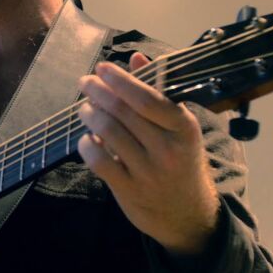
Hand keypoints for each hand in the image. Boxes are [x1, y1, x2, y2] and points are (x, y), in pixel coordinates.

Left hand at [76, 52, 219, 255]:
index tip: (102, 67)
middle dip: (98, 92)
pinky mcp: (129, 190)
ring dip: (90, 114)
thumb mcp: (179, 128)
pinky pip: (99, 161)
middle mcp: (168, 149)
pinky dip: (87, 145)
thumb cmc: (181, 161)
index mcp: (183, 128)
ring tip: (84, 108)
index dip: (121, 80)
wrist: (188, 214)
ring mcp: (148, 172)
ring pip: (108, 133)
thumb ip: (158, 92)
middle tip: (85, 83)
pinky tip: (86, 138)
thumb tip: (136, 58)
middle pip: (123, 112)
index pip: (147, 98)